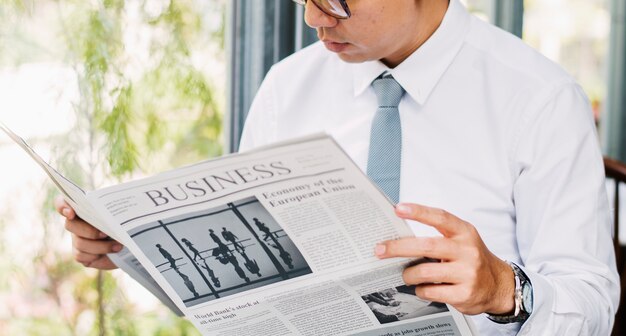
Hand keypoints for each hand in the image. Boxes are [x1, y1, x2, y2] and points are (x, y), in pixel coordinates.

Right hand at [55, 196, 120, 269]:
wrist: (130, 242)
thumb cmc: (124, 223)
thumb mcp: (122, 213)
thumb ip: (115, 208)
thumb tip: (118, 210)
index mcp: (84, 208)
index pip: (62, 202)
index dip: (62, 206)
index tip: (71, 212)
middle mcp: (76, 223)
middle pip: (70, 225)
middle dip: (89, 231)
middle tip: (105, 233)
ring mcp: (77, 239)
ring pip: (79, 243)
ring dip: (100, 246)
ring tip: (118, 246)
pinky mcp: (81, 254)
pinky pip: (81, 256)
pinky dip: (97, 256)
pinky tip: (111, 254)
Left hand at [375, 203, 514, 314]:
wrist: (499, 285)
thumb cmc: (471, 258)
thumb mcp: (461, 239)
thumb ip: (438, 234)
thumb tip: (400, 234)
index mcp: (465, 232)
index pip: (440, 217)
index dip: (419, 212)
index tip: (398, 208)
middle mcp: (467, 251)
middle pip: (426, 246)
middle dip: (398, 247)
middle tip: (380, 250)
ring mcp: (467, 273)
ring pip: (424, 272)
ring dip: (408, 275)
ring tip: (406, 275)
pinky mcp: (464, 294)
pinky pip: (430, 292)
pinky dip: (420, 290)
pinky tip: (423, 288)